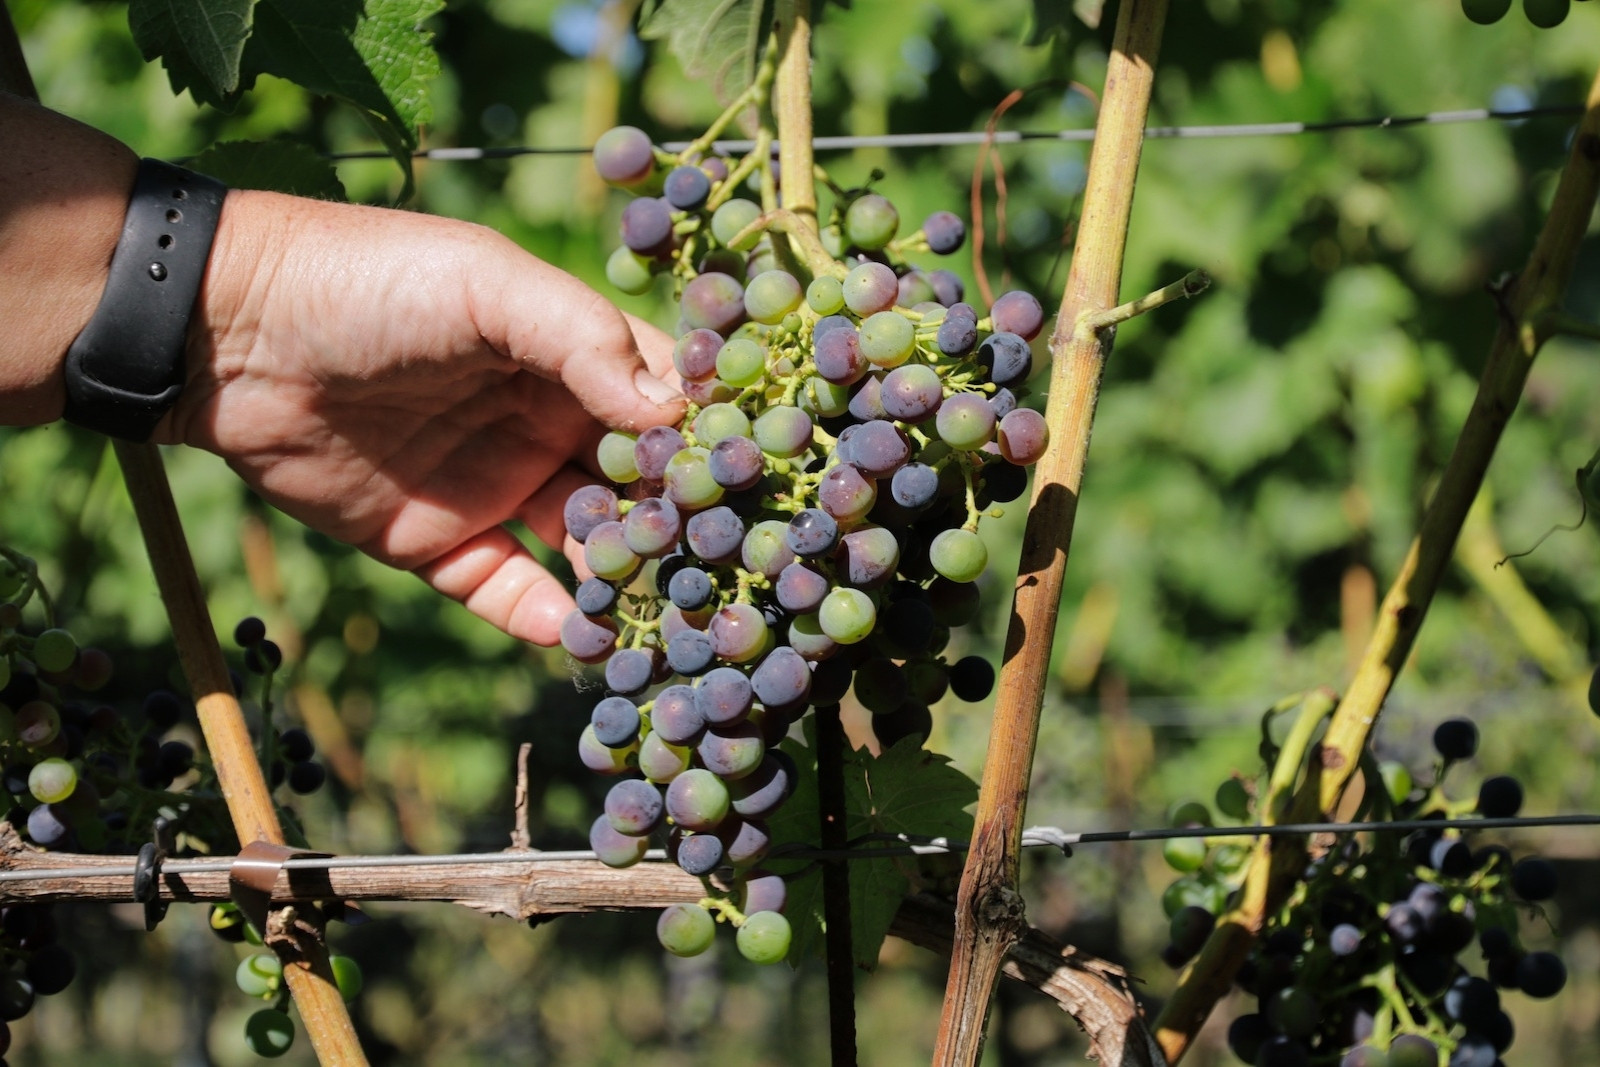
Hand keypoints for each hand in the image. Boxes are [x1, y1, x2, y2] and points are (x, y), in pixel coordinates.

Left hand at [166, 190, 683, 644]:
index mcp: (568, 354)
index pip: (662, 397)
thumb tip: (672, 414)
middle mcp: (545, 422)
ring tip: (653, 605)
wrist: (226, 335)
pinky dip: (543, 616)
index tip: (748, 472)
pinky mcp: (440, 543)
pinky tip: (570, 630)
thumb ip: (580, 339)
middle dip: (673, 518)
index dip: (703, 433)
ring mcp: (495, 486)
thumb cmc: (366, 283)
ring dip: (619, 575)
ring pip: (582, 546)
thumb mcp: (484, 284)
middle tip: (714, 560)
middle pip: (635, 483)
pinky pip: (507, 592)